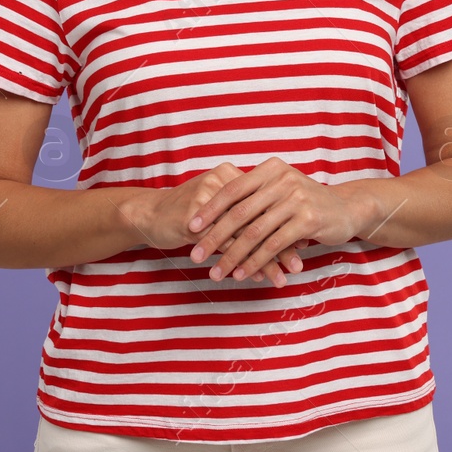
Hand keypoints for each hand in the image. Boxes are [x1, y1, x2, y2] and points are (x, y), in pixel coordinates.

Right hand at [130, 163, 304, 286]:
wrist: (147, 214)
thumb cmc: (187, 213)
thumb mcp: (218, 205)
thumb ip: (246, 211)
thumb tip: (286, 227)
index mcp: (231, 175)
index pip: (266, 202)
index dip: (286, 223)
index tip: (304, 243)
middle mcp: (221, 182)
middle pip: (260, 216)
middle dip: (282, 243)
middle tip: (299, 263)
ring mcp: (207, 200)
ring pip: (245, 232)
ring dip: (265, 258)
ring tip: (282, 276)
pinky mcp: (194, 220)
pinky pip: (224, 244)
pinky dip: (241, 261)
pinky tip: (253, 276)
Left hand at [187, 157, 360, 282]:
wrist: (347, 208)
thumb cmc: (306, 202)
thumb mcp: (280, 190)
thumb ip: (254, 197)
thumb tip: (214, 214)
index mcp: (270, 170)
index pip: (232, 189)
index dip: (209, 210)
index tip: (191, 228)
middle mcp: (282, 180)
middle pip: (239, 213)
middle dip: (214, 237)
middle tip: (196, 256)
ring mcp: (296, 199)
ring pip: (254, 233)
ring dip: (232, 256)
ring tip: (217, 273)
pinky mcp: (307, 220)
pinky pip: (273, 245)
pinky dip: (256, 262)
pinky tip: (243, 274)